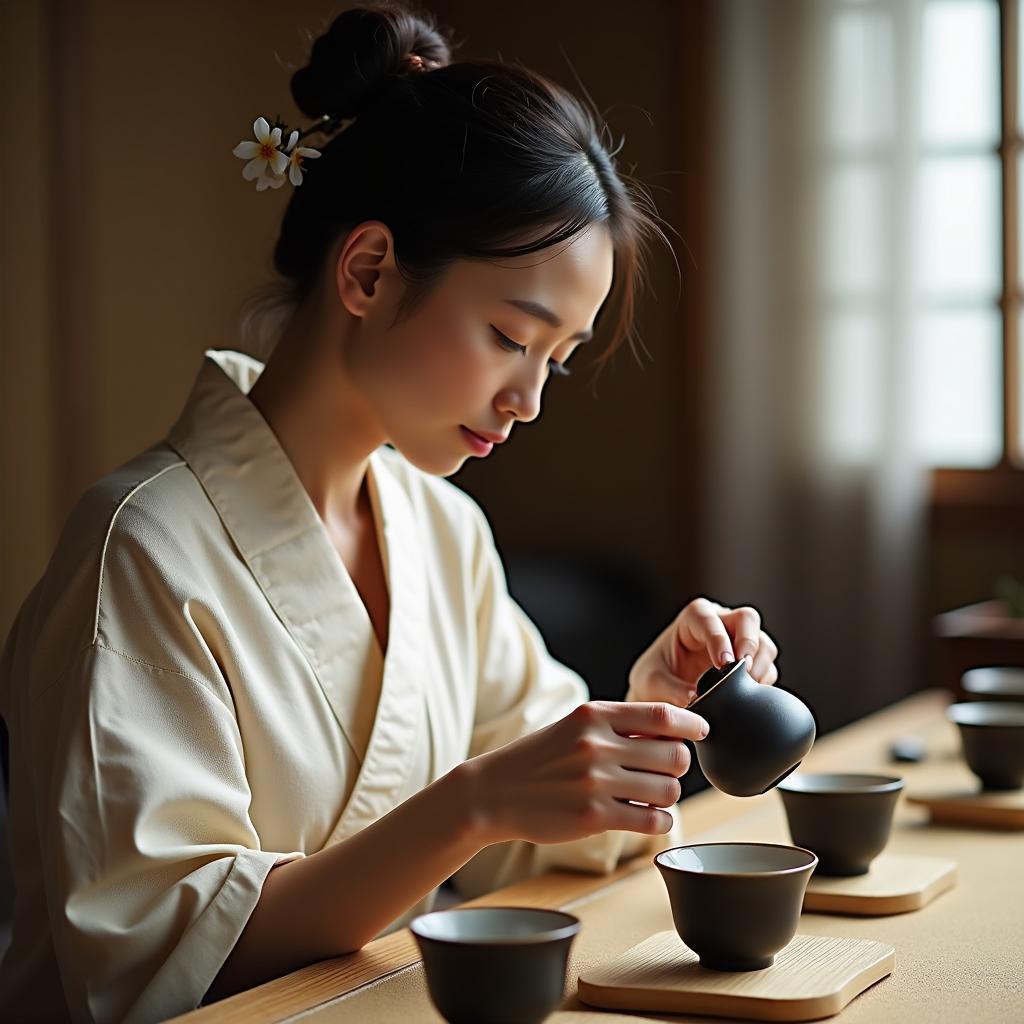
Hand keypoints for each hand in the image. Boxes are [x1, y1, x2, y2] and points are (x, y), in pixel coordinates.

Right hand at [465, 700, 708, 845]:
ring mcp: (595, 782)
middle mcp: (596, 745)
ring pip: (668, 790)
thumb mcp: (575, 726)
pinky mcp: (594, 817)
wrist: (493, 792)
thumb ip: (619, 725)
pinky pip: (651, 820)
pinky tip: (648, 816)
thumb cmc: (540, 758)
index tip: (701, 730)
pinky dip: (660, 820)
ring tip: (651, 795)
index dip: (691, 723)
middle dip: (678, 765)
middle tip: (664, 771)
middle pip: (674, 755)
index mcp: (594, 715)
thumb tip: (674, 732)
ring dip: (668, 795)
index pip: (662, 714)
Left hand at [627, 597, 778, 707]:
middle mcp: (720, 623)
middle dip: (750, 643)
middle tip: (744, 670)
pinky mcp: (750, 663)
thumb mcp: (651, 683)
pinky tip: (749, 696)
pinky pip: (767, 668)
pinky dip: (763, 682)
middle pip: (747, 619)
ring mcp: (738, 641)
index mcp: (693, 618)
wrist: (662, 693)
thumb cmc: (654, 678)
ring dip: (760, 665)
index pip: (710, 619)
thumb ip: (670, 689)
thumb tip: (696, 698)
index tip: (723, 663)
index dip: (719, 638)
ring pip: (763, 644)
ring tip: (747, 688)